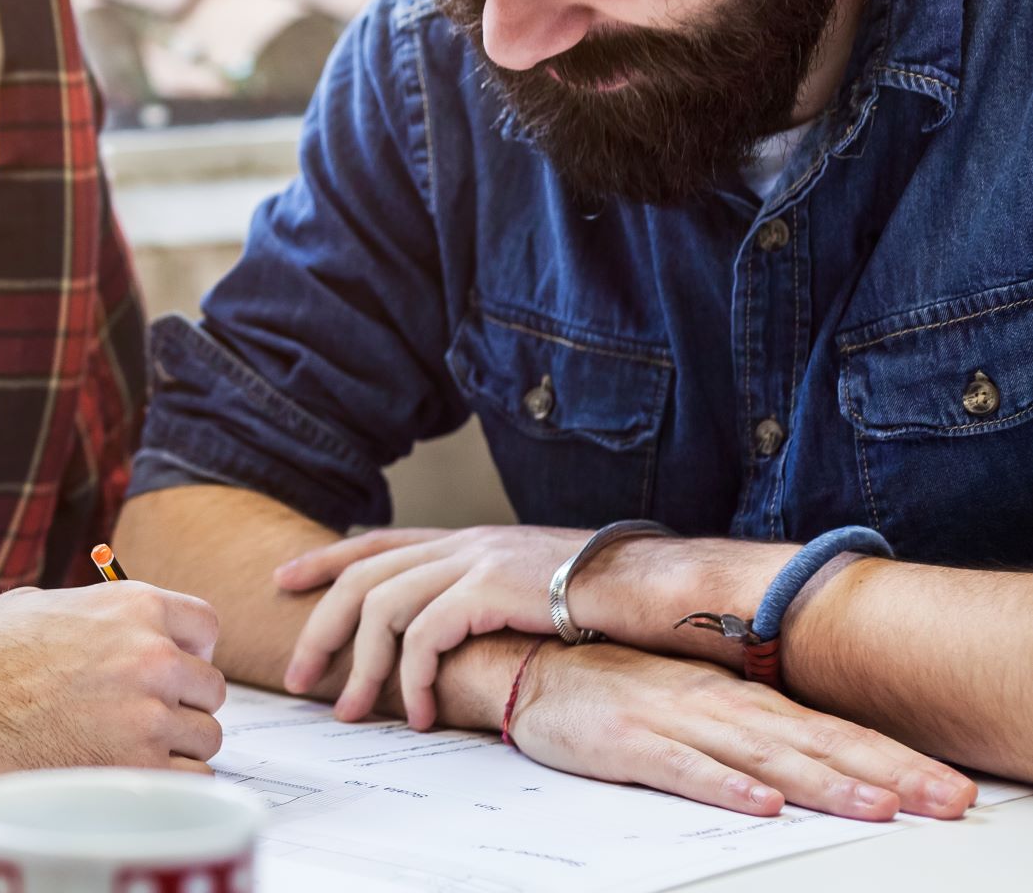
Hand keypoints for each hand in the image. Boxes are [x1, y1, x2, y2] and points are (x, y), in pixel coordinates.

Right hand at [0, 581, 225, 788]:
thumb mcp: (44, 607)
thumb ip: (99, 617)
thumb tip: (117, 629)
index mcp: (131, 605)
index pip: (206, 625)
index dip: (189, 650)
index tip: (171, 669)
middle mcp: (151, 655)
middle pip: (210, 687)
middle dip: (181, 702)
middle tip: (141, 715)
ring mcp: (148, 714)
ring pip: (205, 736)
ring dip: (177, 746)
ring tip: (126, 747)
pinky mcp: (137, 769)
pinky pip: (191, 779)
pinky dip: (166, 783)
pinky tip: (123, 773)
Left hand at [276, 525, 584, 726]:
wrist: (649, 584)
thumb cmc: (598, 598)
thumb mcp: (524, 588)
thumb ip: (481, 597)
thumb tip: (447, 634)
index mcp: (463, 541)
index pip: (377, 542)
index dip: (325, 559)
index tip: (285, 580)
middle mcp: (460, 543)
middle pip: (362, 577)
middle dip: (321, 627)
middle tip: (299, 677)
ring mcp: (472, 560)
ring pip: (383, 608)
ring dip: (362, 666)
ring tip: (352, 711)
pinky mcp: (487, 587)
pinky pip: (425, 635)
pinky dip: (411, 677)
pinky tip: (415, 712)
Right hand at [505, 642, 976, 819]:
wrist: (526, 667)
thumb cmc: (614, 689)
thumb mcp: (694, 704)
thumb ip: (751, 729)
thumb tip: (821, 763)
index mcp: (737, 697)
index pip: (830, 729)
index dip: (892, 757)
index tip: (948, 786)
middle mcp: (715, 703)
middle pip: (812, 742)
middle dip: (884, 772)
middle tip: (944, 799)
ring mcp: (672, 718)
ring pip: (759, 754)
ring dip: (820, 781)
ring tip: (876, 807)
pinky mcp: (627, 741)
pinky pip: (681, 767)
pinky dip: (723, 784)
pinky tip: (759, 802)